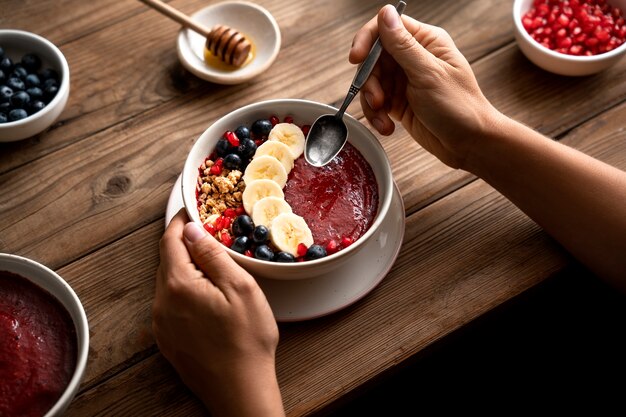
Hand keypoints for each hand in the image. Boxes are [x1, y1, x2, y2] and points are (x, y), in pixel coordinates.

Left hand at [153, 209, 283, 416]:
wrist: (239, 389)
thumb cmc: (246, 340)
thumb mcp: (240, 288)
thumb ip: (213, 256)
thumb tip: (193, 231)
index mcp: (178, 285)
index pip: (170, 240)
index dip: (180, 221)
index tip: (191, 210)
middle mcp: (162, 302)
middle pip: (166, 260)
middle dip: (183, 244)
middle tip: (207, 235)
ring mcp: (162, 323)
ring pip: (168, 282)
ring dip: (184, 268)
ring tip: (210, 265)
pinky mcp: (167, 339)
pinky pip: (170, 303)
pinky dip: (183, 290)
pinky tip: (205, 296)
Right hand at [350, 4, 502, 169]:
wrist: (469, 144)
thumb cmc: (460, 107)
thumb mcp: (428, 74)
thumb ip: (403, 45)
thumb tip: (385, 13)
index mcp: (426, 42)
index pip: (387, 27)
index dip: (367, 40)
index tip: (356, 58)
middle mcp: (413, 58)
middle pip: (373, 57)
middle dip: (369, 80)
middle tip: (377, 99)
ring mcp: (404, 80)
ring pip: (371, 82)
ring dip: (371, 101)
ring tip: (383, 117)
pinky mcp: (398, 102)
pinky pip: (375, 102)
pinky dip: (376, 115)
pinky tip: (387, 126)